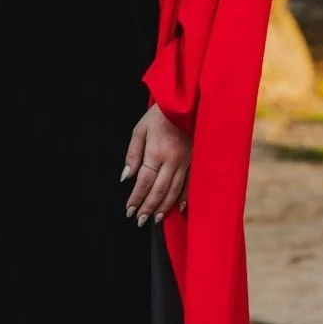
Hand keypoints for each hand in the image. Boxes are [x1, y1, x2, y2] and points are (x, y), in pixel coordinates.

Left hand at [121, 104, 189, 225]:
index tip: (129, 210)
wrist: (187, 103)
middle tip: (140, 220)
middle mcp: (172, 160)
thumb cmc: (161, 114)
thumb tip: (127, 176)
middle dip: (148, 207)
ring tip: (156, 219)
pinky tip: (179, 208)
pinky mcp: (195, 161)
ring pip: (174, 191)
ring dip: (164, 207)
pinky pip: (190, 184)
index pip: (144, 182)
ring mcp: (186, 162)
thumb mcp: (140, 130)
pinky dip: (184, 198)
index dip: (136, 198)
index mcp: (156, 152)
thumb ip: (133, 154)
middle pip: (159, 190)